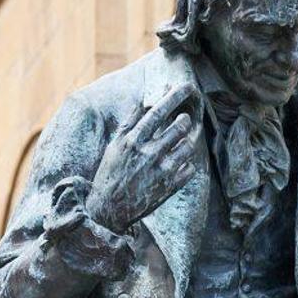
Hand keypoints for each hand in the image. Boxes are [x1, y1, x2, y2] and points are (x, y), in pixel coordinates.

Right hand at [85, 84, 199, 233]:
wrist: (108, 210)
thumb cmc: (110, 173)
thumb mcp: (114, 145)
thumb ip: (129, 123)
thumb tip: (143, 102)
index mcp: (132, 141)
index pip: (158, 112)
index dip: (174, 96)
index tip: (186, 87)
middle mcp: (148, 154)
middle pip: (178, 127)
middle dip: (184, 120)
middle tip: (183, 119)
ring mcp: (161, 171)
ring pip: (188, 146)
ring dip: (189, 139)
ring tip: (184, 138)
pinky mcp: (169, 187)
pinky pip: (189, 168)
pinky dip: (187, 163)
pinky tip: (179, 162)